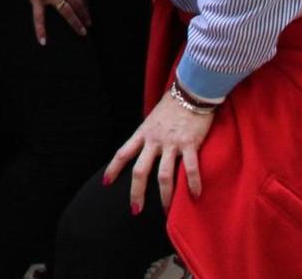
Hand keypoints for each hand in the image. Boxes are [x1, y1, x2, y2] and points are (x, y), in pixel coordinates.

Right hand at [7, 0, 89, 42]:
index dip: (85, 1)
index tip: (87, 8)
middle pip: (77, 3)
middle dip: (85, 14)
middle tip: (89, 24)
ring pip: (66, 11)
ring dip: (75, 22)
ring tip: (81, 32)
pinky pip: (39, 16)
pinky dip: (40, 29)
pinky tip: (43, 41)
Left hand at [105, 91, 213, 213]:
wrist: (191, 90)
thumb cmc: (172, 106)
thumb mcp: (153, 119)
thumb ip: (149, 135)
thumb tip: (144, 149)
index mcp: (143, 133)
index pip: (123, 152)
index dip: (113, 168)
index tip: (106, 182)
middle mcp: (154, 140)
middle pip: (140, 170)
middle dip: (136, 192)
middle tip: (135, 210)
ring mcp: (171, 143)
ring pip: (163, 175)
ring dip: (165, 196)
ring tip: (166, 211)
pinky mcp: (189, 143)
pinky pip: (190, 168)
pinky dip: (192, 183)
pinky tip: (195, 195)